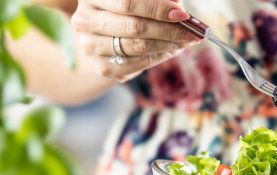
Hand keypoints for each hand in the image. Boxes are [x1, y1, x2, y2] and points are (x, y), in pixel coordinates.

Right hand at [72, 0, 200, 81]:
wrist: (104, 30)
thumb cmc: (127, 6)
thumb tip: (178, 9)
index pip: (127, 2)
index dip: (157, 8)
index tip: (182, 14)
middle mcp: (84, 20)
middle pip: (134, 27)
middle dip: (169, 30)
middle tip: (192, 32)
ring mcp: (90, 46)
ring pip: (137, 48)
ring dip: (168, 45)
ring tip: (186, 41)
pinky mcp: (101, 67)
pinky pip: (137, 65)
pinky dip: (159, 57)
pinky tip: (171, 50)